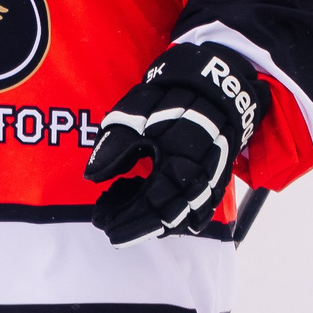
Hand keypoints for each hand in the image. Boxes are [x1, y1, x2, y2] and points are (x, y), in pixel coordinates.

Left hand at [83, 42, 272, 244]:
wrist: (215, 82)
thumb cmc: (169, 94)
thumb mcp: (134, 111)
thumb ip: (114, 145)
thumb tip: (93, 175)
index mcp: (178, 152)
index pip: (152, 199)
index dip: (128, 217)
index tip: (103, 225)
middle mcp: (200, 169)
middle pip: (171, 212)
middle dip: (139, 226)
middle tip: (112, 231)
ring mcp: (214, 174)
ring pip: (188, 212)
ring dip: (159, 223)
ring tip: (131, 224)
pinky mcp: (220, 174)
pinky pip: (203, 205)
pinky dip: (182, 215)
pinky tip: (161, 219)